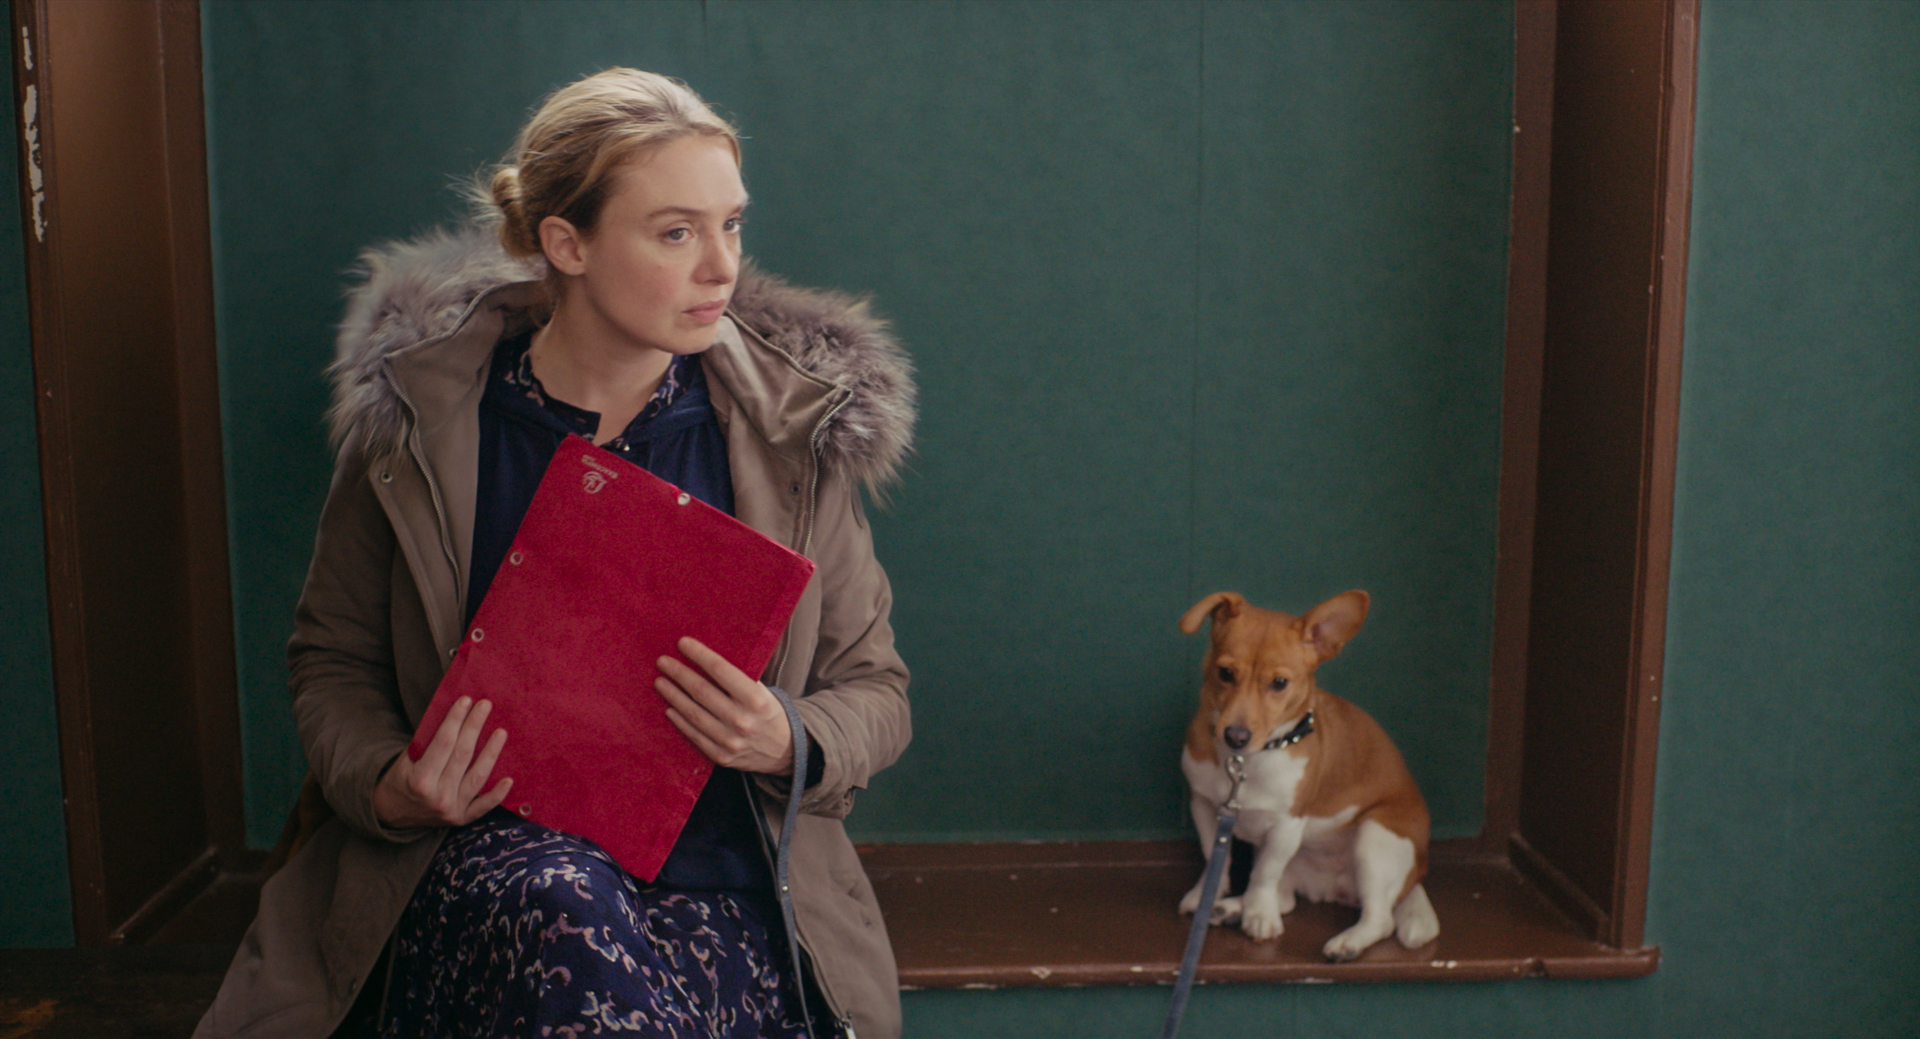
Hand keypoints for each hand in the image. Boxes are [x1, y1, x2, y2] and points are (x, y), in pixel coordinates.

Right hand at [373, 696, 511, 828]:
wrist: (392, 813)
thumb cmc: (401, 779)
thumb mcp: (405, 761)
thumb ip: (428, 744)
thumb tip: (455, 716)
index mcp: (420, 780)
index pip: (443, 743)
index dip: (455, 720)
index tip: (465, 700)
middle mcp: (438, 797)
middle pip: (462, 756)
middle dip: (474, 727)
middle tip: (485, 705)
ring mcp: (452, 810)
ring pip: (477, 777)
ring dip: (491, 753)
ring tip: (501, 732)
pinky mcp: (461, 819)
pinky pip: (483, 807)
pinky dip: (497, 795)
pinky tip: (509, 779)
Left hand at [656, 636, 793, 774]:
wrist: (787, 751)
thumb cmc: (770, 713)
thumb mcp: (764, 692)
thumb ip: (739, 679)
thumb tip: (705, 659)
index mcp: (756, 699)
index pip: (721, 670)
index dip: (699, 654)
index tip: (682, 643)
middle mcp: (742, 720)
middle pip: (701, 691)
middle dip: (678, 673)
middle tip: (663, 661)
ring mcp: (730, 741)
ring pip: (693, 713)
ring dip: (673, 695)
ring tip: (660, 682)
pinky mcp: (721, 756)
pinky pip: (694, 735)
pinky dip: (679, 720)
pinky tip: (670, 708)